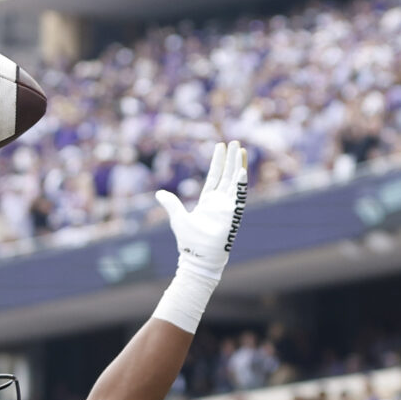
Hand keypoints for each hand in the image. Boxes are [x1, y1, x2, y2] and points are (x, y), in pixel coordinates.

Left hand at [157, 140, 248, 275]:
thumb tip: (158, 193)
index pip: (215, 176)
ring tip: (240, 149)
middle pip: (227, 175)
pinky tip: (242, 170)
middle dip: (231, 159)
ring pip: (235, 182)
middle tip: (234, 142)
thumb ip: (171, 203)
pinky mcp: (233, 215)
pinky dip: (241, 184)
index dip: (218, 162)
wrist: (199, 257)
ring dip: (238, 166)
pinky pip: (239, 196)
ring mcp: (228, 207)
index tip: (220, 146)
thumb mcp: (177, 217)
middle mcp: (220, 202)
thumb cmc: (189, 241)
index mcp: (208, 201)